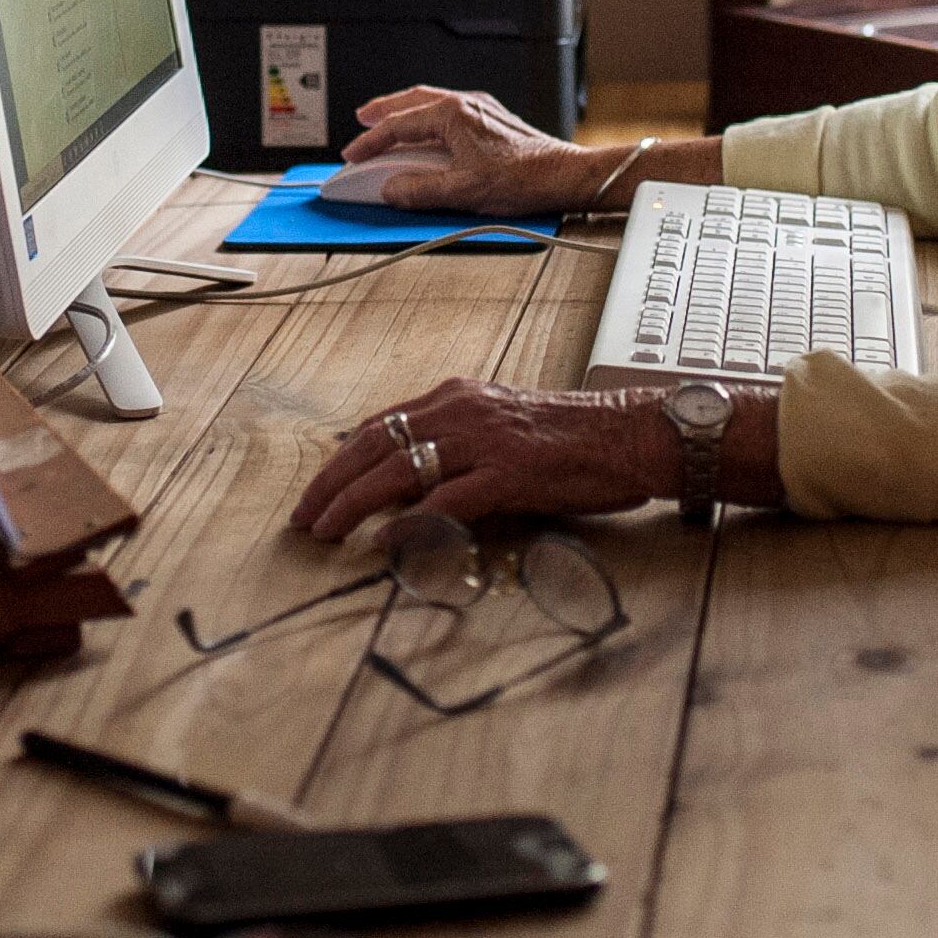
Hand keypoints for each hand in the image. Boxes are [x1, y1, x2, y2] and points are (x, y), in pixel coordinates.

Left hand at [291, 379, 673, 543]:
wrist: (633, 434)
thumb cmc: (576, 439)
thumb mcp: (504, 429)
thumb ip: (459, 447)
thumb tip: (415, 483)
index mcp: (458, 398)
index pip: (380, 426)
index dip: (341, 461)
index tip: (316, 491)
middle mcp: (462, 410)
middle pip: (374, 444)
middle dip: (331, 484)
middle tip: (304, 518)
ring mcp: (484, 439)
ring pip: (398, 468)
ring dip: (354, 503)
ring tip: (327, 531)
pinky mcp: (509, 471)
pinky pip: (446, 498)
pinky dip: (410, 520)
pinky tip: (386, 539)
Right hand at [339, 86, 620, 216]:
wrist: (563, 175)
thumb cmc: (523, 179)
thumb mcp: (463, 191)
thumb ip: (420, 190)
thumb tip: (391, 189)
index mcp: (453, 115)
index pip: (398, 126)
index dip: (370, 142)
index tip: (352, 155)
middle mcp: (465, 104)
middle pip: (412, 101)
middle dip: (383, 111)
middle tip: (361, 120)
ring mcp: (480, 109)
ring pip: (431, 101)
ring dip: (405, 110)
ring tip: (388, 120)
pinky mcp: (492, 119)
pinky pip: (449, 109)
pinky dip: (428, 116)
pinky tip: (428, 130)